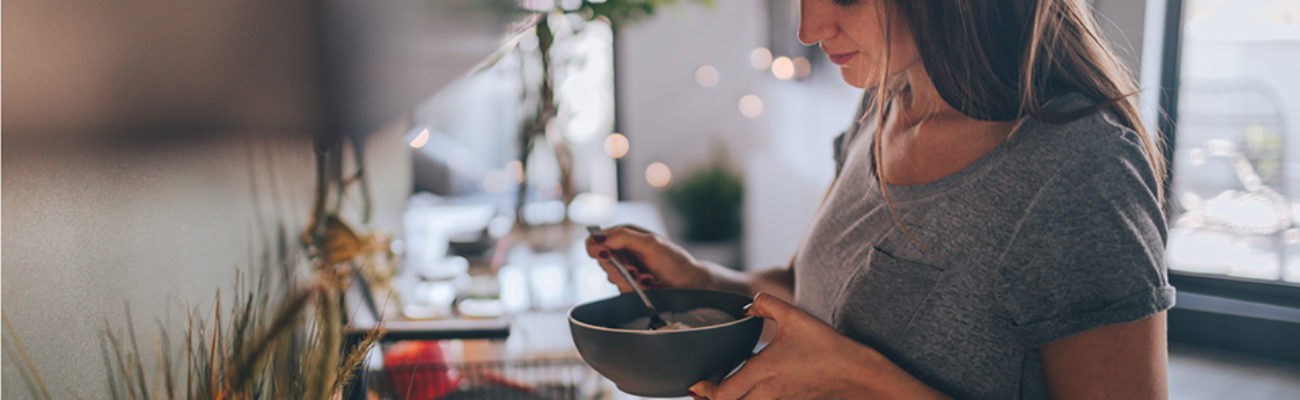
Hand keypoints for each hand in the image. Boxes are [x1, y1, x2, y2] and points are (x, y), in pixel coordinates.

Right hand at [584, 225, 712, 292]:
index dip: (596, 248)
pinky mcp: (629, 287)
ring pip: (612, 278)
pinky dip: (637, 289)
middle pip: (602, 261)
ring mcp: (625, 270)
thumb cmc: (674, 261)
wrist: (690, 284)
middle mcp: (622, 252)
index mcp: (624, 235)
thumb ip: (622, 237)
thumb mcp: (650, 243)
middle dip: (620, 269)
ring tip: (649, 279)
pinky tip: (651, 286)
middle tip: (635, 271)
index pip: (595, 240)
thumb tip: (597, 238)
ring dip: (631, 280)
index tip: (606, 255)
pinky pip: (622, 290)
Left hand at [689, 293, 932, 399]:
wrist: (854, 372)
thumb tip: (746, 306)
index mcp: (764, 370)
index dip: (705, 391)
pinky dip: (747, 399)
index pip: (724, 393)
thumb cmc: (825, 347)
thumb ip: (766, 304)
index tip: (695, 383)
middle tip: (699, 389)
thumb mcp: (794, 316)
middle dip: (711, 399)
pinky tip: (744, 388)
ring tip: (717, 390)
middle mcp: (768, 391)